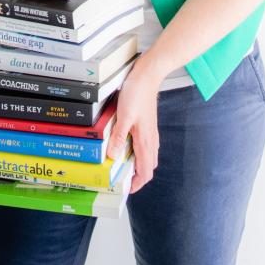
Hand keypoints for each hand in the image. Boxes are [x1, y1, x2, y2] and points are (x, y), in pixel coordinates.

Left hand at [105, 63, 160, 194]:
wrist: (149, 75)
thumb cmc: (137, 93)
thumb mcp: (124, 116)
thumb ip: (119, 137)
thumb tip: (113, 157)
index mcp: (145, 141)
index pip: (146, 172)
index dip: (137, 184)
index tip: (125, 189)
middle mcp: (151, 140)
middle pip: (147, 167)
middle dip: (136, 176)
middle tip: (120, 178)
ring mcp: (151, 133)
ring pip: (147, 157)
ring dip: (137, 164)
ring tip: (121, 165)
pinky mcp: (148, 125)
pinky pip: (145, 146)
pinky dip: (137, 153)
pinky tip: (126, 146)